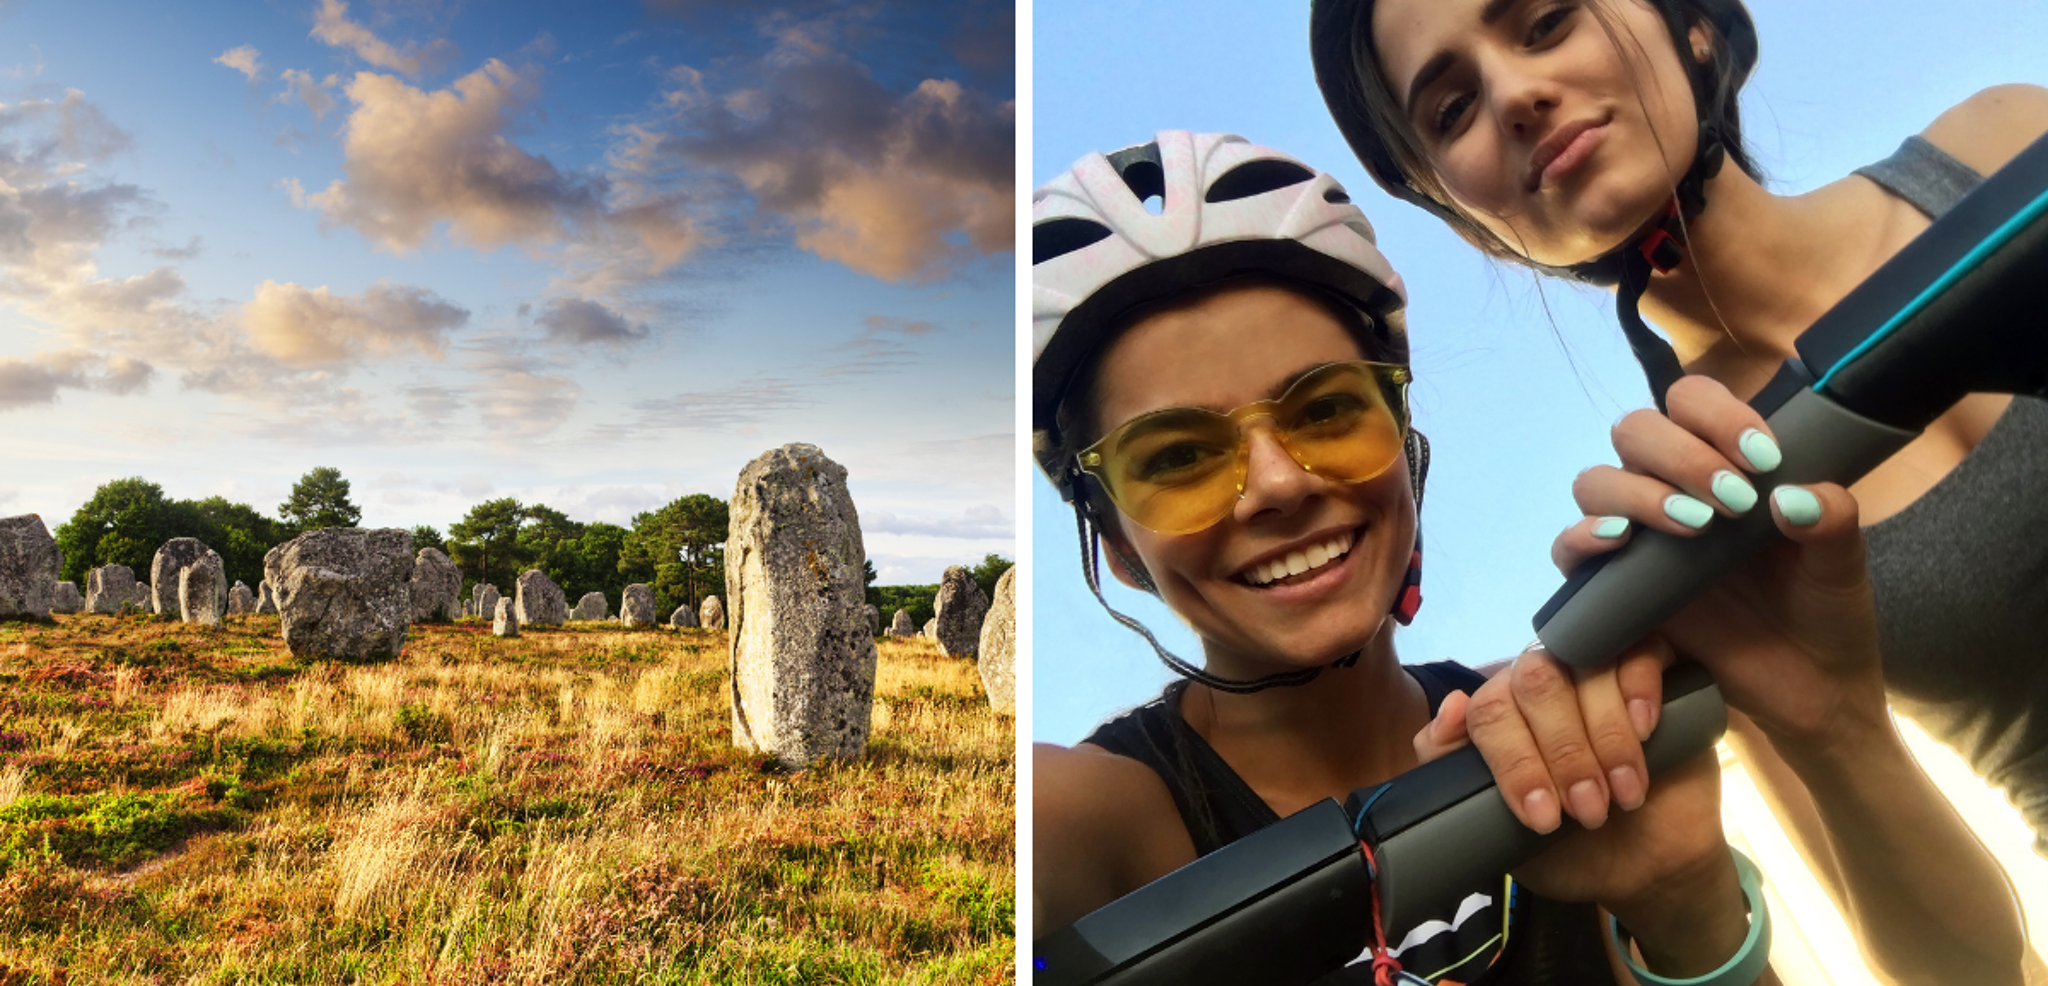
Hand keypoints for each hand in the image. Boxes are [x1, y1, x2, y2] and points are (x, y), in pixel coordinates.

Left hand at [1411, 660, 1738, 949]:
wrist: (1646, 865)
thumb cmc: (1567, 844)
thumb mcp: (1501, 822)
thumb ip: (1453, 765)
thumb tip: (1451, 709)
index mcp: (1502, 709)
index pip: (1488, 710)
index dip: (1514, 762)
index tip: (1542, 818)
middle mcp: (1544, 681)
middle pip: (1535, 683)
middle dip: (1564, 753)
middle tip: (1590, 811)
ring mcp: (1595, 668)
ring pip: (1584, 666)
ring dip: (1607, 737)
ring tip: (1625, 794)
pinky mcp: (1650, 663)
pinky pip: (1636, 651)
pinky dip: (1637, 690)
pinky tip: (1645, 730)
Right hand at [1553, 375, 1889, 757]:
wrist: (1812, 690)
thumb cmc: (1827, 613)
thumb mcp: (1844, 565)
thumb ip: (1832, 521)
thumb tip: (1791, 495)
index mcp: (1726, 463)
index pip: (1692, 401)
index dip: (1717, 416)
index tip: (1763, 459)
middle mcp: (1673, 487)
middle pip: (1635, 431)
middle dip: (1680, 454)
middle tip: (1734, 501)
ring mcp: (1641, 535)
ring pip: (1597, 481)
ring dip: (1637, 493)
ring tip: (1695, 527)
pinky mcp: (1617, 586)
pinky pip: (1570, 550)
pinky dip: (1583, 537)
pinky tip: (1621, 543)